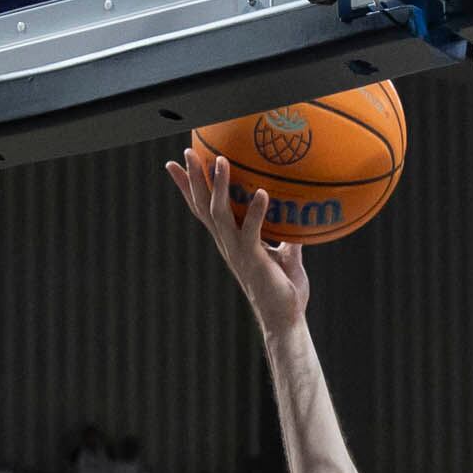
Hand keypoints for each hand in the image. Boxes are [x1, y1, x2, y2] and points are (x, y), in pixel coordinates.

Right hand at [165, 148, 310, 339]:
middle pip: (203, 206)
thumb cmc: (284, 292)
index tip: (175, 165)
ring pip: (220, 213)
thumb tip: (297, 218)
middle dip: (194, 178)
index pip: (203, 210)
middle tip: (187, 151)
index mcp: (230, 242)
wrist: (285, 321)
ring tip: (221, 160)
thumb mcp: (286, 258)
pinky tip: (262, 192)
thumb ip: (287, 237)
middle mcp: (228, 245)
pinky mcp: (254, 259)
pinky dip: (257, 211)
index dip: (188, 188)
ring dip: (220, 186)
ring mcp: (239, 252)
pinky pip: (252, 231)